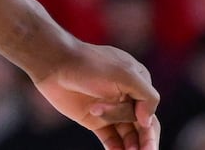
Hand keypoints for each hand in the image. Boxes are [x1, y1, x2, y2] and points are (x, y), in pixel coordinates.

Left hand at [32, 41, 160, 149]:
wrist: (54, 64)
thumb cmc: (89, 65)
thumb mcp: (125, 74)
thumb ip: (146, 96)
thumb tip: (148, 121)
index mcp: (138, 83)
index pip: (150, 111)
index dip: (150, 129)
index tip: (144, 134)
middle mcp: (126, 97)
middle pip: (142, 126)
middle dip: (145, 142)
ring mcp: (110, 110)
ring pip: (128, 135)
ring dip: (131, 146)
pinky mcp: (94, 120)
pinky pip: (110, 139)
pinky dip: (116, 148)